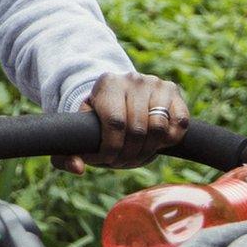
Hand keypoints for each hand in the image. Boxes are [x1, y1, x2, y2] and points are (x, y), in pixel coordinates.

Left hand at [54, 71, 188, 172]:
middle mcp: (133, 79)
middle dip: (128, 155)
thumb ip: (67, 154)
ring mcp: (156, 83)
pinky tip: (156, 142)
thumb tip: (77, 168)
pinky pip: (179, 123)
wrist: (119, 97)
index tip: (104, 160)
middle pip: (137, 130)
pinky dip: (170, 139)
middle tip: (120, 162)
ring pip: (159, 128)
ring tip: (136, 155)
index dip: (111, 149)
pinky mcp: (174, 92)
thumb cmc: (97, 120)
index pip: (114, 123)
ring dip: (148, 151)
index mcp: (107, 84)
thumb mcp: (79, 132)